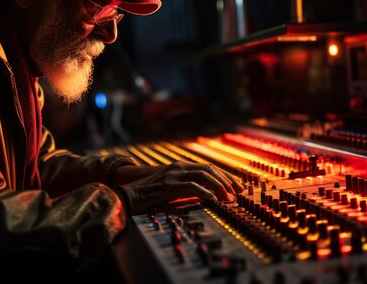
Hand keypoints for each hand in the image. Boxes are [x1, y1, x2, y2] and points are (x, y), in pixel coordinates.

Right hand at [116, 161, 242, 214]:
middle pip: (210, 170)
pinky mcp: (169, 185)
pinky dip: (205, 192)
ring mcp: (173, 174)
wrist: (127, 195)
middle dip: (227, 181)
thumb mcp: (170, 188)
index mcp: (180, 166)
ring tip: (229, 199)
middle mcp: (178, 167)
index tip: (236, 188)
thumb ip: (185, 187)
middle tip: (238, 193)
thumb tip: (205, 195)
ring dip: (220, 187)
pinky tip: (213, 200)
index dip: (224, 177)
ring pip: (204, 176)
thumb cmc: (148, 195)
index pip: (208, 168)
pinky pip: (192, 186)